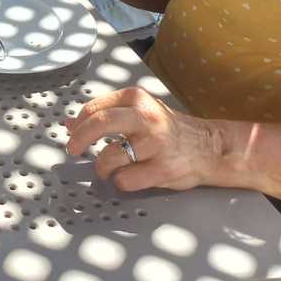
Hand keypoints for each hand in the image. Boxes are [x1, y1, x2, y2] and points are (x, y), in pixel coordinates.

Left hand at [65, 87, 221, 191]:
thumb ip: (106, 114)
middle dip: (79, 139)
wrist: (210, 147)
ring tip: (107, 168)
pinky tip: (129, 176)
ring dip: (102, 167)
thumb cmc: (169, 130)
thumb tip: (70, 123)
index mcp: (137, 99)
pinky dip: (121, 181)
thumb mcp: (139, 112)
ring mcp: (156, 144)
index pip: (95, 108)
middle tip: (73, 150)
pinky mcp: (163, 169)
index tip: (71, 133)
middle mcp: (146, 117)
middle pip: (99, 124)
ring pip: (110, 156)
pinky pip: (126, 179)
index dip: (78, 124)